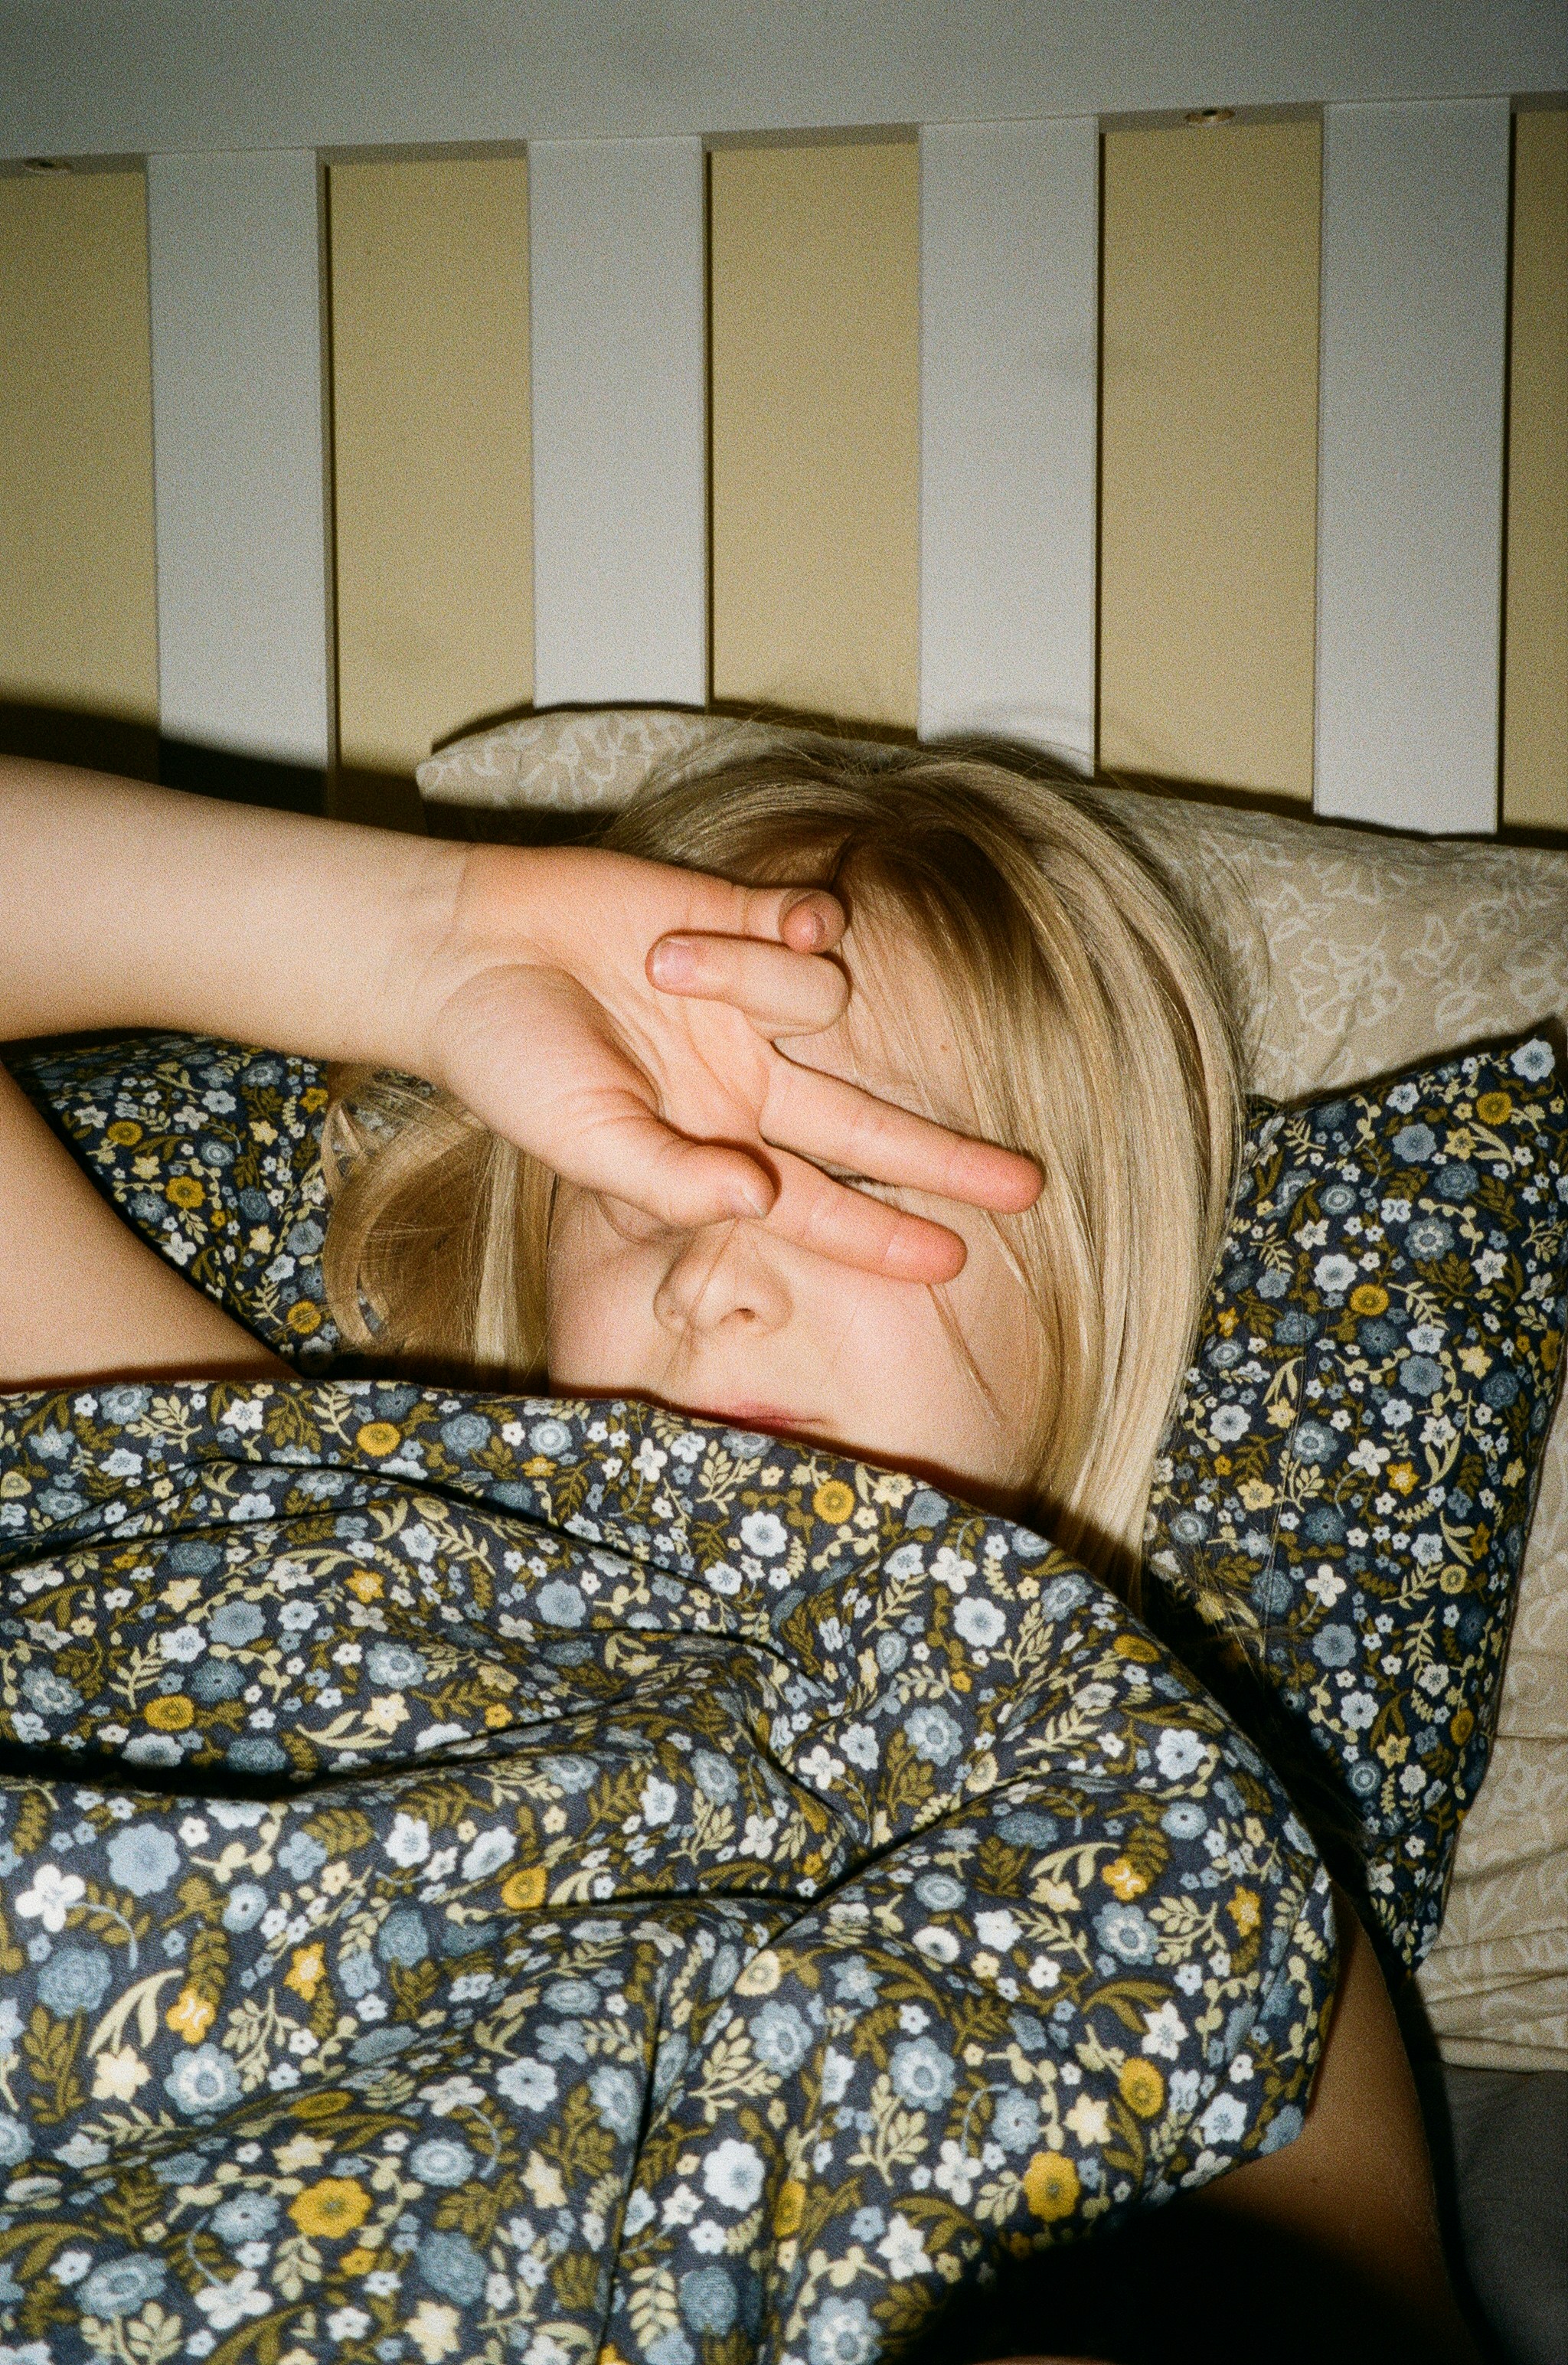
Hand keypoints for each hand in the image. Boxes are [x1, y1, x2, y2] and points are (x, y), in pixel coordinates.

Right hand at [422, 842, 1040, 1281]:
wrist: (469, 951)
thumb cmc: (515, 1063)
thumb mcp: (586, 1142)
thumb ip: (672, 1181)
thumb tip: (759, 1199)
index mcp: (714, 1144)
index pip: (819, 1201)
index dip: (883, 1234)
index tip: (956, 1263)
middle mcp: (749, 1080)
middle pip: (873, 1126)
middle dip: (948, 1158)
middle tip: (1029, 1187)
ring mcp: (755, 1003)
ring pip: (824, 1000)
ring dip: (750, 978)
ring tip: (661, 963)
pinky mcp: (747, 922)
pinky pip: (814, 928)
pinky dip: (792, 926)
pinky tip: (741, 923)